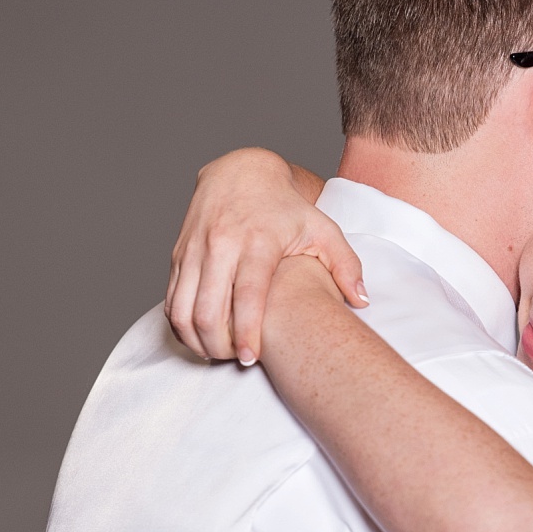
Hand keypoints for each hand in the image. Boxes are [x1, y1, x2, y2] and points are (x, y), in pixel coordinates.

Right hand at [165, 148, 365, 364]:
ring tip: (218, 352)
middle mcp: (221, 244)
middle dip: (218, 344)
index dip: (246, 332)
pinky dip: (181, 326)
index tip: (250, 359)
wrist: (241, 171)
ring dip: (196, 339)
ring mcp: (194, 249)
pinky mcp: (178, 254)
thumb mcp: (322, 227)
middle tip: (236, 360)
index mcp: (257, 241)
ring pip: (181, 309)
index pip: (246, 295)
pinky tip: (201, 337)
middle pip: (207, 309)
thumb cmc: (286, 207)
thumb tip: (363, 301)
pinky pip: (170, 300)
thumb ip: (346, 264)